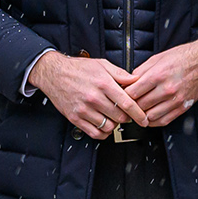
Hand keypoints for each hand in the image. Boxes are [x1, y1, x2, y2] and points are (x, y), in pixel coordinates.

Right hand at [29, 52, 150, 138]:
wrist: (53, 73)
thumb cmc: (78, 68)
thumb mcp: (102, 65)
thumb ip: (120, 74)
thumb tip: (136, 81)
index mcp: (103, 84)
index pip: (127, 104)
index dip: (139, 114)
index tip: (144, 119)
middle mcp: (94, 98)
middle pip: (119, 117)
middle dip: (126, 118)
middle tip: (125, 114)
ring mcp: (84, 109)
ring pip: (108, 127)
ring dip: (114, 125)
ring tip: (112, 117)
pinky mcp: (75, 118)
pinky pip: (94, 133)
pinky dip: (103, 133)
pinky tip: (104, 125)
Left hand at [122, 37, 197, 126]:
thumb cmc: (182, 57)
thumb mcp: (157, 58)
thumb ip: (140, 71)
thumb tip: (127, 82)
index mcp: (158, 75)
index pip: (132, 93)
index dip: (124, 96)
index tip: (121, 96)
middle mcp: (167, 89)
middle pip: (140, 106)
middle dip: (131, 106)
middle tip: (127, 105)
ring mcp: (175, 100)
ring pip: (150, 116)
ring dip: (142, 115)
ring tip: (138, 111)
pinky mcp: (182, 107)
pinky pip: (163, 121)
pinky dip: (153, 121)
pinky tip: (149, 116)